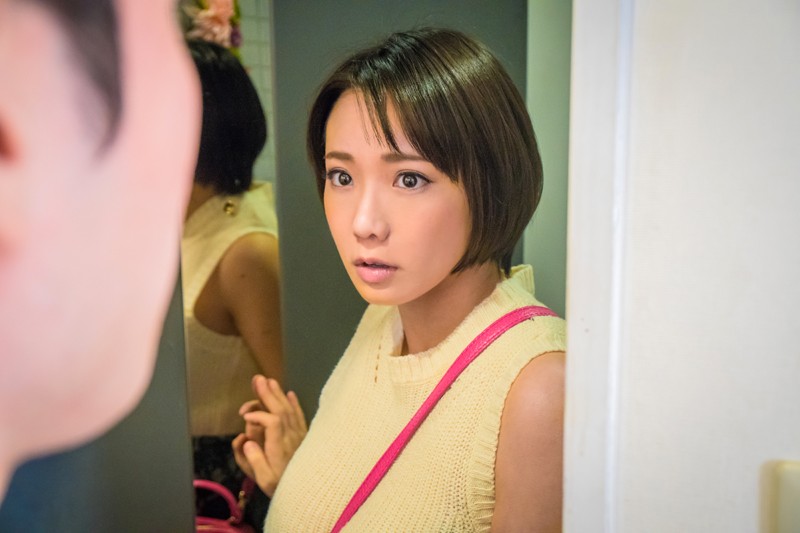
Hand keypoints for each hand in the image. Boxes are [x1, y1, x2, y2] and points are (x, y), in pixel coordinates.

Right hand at [232, 375, 306, 496]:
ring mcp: (300, 435)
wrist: (308, 494)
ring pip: (290, 410)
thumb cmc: (281, 487)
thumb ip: (253, 459)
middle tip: (258, 379)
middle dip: (268, 394)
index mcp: (280, 447)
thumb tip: (245, 439)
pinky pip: (300, 417)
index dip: (258, 415)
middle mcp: (291, 437)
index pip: (271, 422)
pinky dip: (295, 404)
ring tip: (270, 380)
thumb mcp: (264, 479)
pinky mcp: (305, 437)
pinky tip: (290, 393)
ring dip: (279, 395)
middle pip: (280, 411)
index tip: (244, 417)